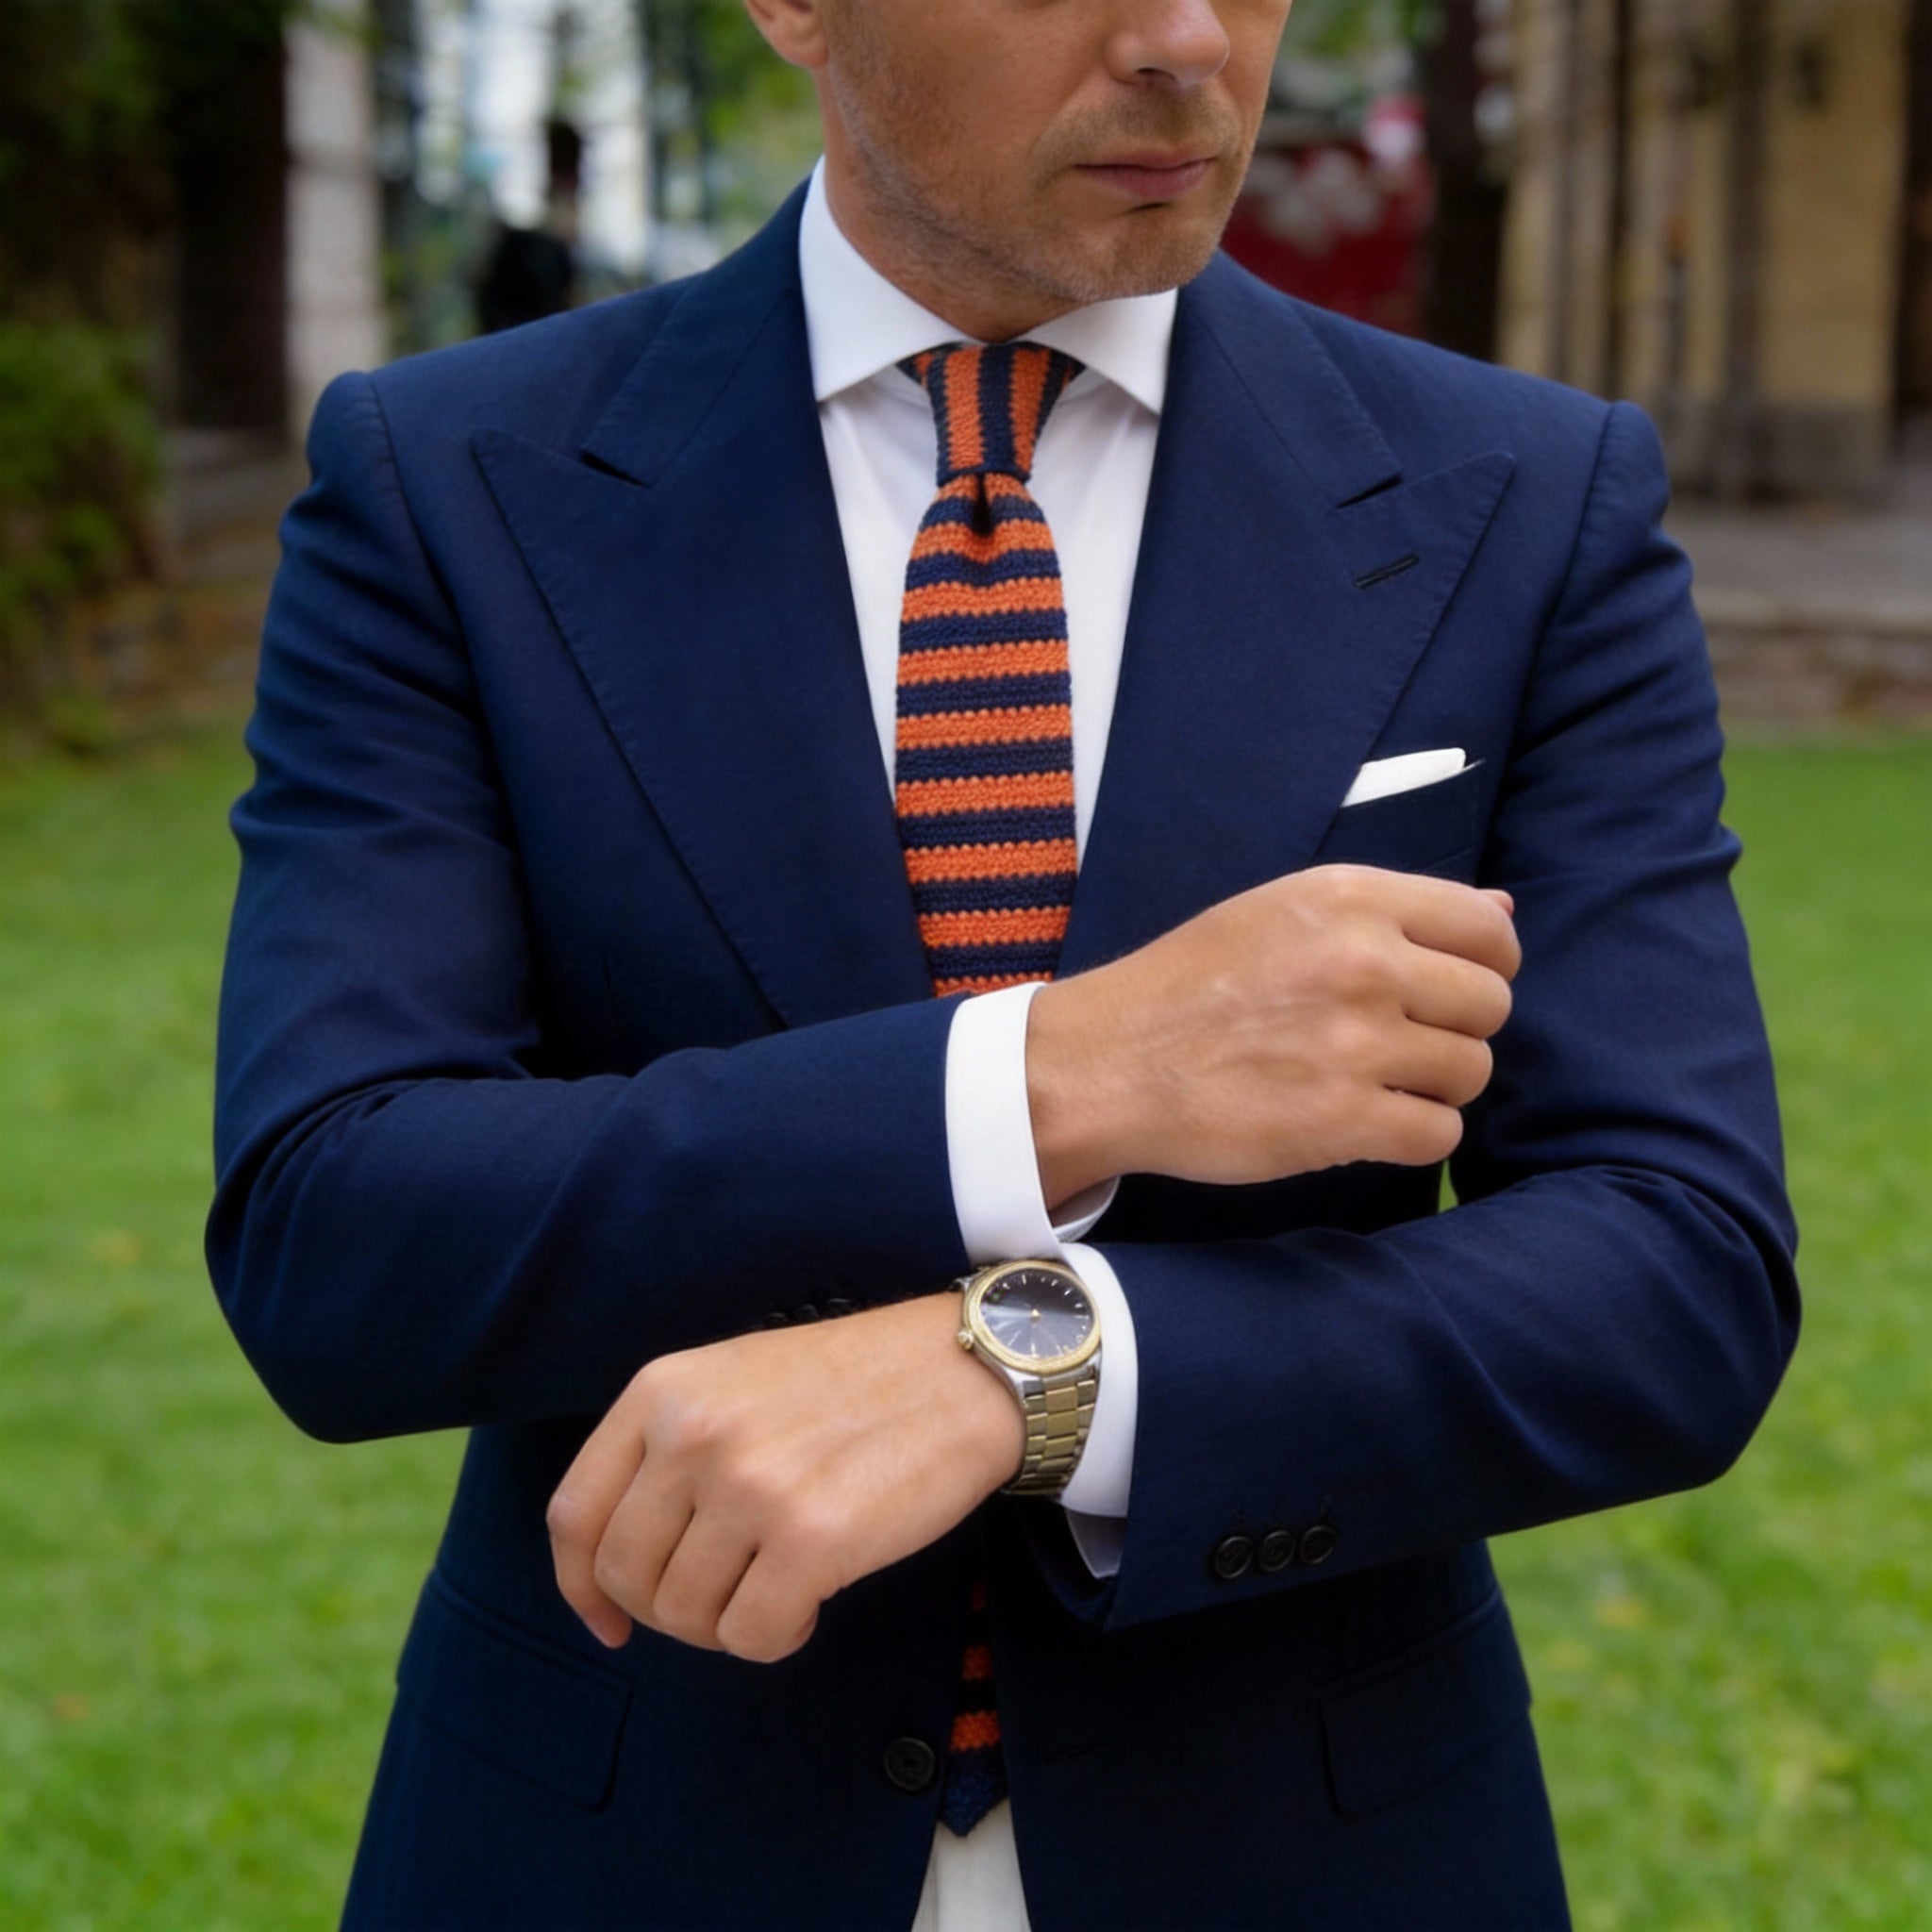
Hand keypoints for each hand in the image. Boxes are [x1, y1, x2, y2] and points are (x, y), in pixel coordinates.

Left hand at [546, 1291, 1023, 1661]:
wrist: (960, 1370)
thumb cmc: (850, 1383)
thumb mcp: (733, 1382)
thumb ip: (668, 1451)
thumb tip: (617, 1576)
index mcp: (662, 1391)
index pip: (574, 1514)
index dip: (580, 1587)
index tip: (610, 1622)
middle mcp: (692, 1435)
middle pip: (625, 1576)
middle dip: (667, 1613)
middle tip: (723, 1600)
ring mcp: (749, 1487)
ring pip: (685, 1615)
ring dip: (726, 1624)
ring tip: (777, 1589)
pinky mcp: (811, 1539)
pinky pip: (751, 1637)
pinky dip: (776, 1639)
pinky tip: (809, 1605)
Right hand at [1026, 864, 1519, 1203]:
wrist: (1109, 1062)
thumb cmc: (1191, 983)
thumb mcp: (1283, 912)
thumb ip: (1392, 912)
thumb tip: (1506, 909)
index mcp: (1351, 898)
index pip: (1490, 928)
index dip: (1487, 964)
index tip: (1449, 989)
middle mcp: (1363, 961)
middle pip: (1491, 1004)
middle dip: (1458, 1029)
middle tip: (1402, 1043)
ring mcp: (1356, 1043)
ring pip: (1472, 1071)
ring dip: (1436, 1086)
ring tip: (1377, 1083)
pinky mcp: (1343, 1120)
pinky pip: (1439, 1135)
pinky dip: (1413, 1136)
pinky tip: (1367, 1123)